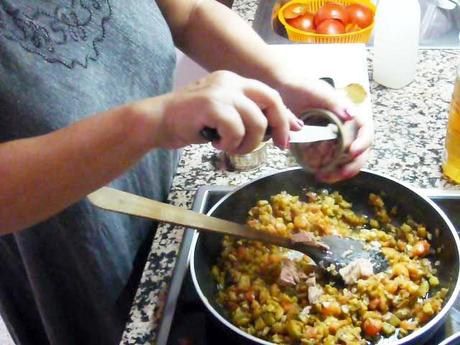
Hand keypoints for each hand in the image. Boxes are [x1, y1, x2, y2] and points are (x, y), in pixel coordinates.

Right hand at [150, 71, 301, 153]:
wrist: (157, 121)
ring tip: (231, 148)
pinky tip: (216, 143)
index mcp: (234, 81)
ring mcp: (221, 91)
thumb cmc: (189, 122)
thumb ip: (248, 118)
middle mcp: (230, 81)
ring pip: (256, 121)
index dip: (285, 115)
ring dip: (248, 143)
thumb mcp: (224, 117)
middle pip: (271, 100)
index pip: (269, 95)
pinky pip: (236, 129)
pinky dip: (230, 143)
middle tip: (278, 146)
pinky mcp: (211, 104)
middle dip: (279, 126)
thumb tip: (278, 131)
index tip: (292, 132)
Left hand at [274, 76, 373, 182]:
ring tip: (326, 177)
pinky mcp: (321, 145)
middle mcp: (345, 127)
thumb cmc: (302, 87)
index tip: (352, 151)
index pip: (365, 131)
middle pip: (359, 150)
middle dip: (353, 164)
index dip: (363, 143)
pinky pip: (330, 161)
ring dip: (340, 171)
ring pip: (346, 159)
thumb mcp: (320, 92)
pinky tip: (319, 175)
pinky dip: (328, 170)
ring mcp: (333, 138)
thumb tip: (352, 115)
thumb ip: (336, 103)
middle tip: (341, 174)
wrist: (282, 90)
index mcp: (349, 114)